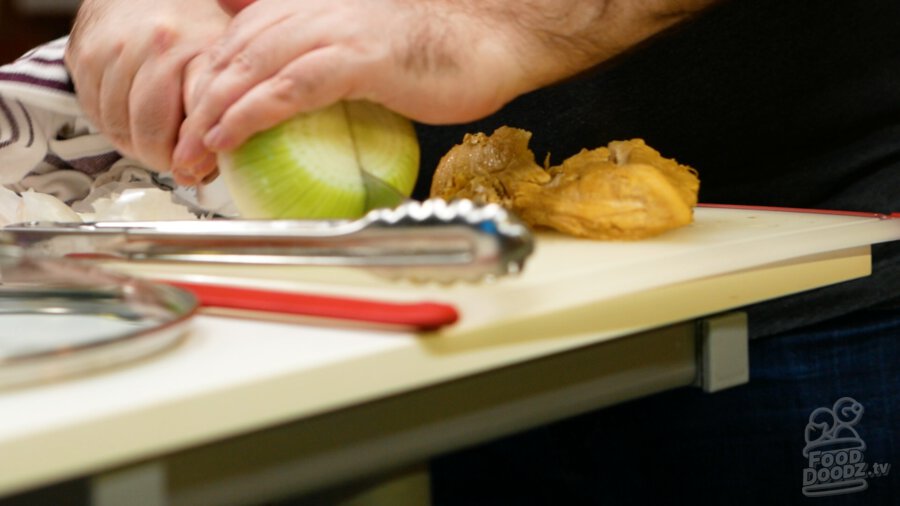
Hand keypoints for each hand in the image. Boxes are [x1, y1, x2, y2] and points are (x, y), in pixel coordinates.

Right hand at [65, 0, 229, 173]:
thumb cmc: (195, 23)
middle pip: (149, 133)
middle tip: (176, 163)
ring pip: (118, 128)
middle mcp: (154, 48)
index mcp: (198, 50)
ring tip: (156, 142)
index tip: (199, 171)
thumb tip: (218, 159)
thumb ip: (228, 102)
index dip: (196, 155)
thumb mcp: (228, 59)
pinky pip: (94, 112)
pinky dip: (113, 127)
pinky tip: (132, 121)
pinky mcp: (83, 54)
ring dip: (136, 146)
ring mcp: (113, 51)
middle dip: (163, 159)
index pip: (195, 121)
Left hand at [170, 0, 542, 183]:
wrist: (489, 39)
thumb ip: (322, 68)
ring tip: (191, 156)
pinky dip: (252, 113)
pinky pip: (289, 87)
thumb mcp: (363, 53)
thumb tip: (296, 105)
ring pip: (250, 69)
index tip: (194, 132)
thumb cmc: (433, 55)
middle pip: (230, 57)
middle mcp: (310, 11)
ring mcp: (333, 31)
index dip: (206, 90)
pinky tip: (229, 137)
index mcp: (308, 10)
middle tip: (180, 155)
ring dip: (212, 116)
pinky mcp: (358, 57)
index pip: (235, 46)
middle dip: (197, 108)